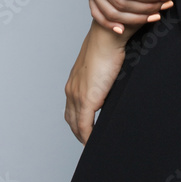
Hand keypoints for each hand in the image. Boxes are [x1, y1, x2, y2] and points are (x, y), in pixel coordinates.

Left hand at [64, 23, 128, 143]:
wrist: (107, 37)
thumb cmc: (108, 46)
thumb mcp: (102, 66)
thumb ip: (102, 80)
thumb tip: (110, 89)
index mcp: (74, 82)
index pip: (71, 109)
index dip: (77, 122)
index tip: (85, 131)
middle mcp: (72, 90)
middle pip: (70, 119)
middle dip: (78, 133)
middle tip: (89, 142)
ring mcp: (77, 95)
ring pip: (75, 125)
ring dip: (82, 136)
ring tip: (92, 144)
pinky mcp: (87, 99)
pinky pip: (84, 126)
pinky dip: (87, 137)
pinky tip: (93, 143)